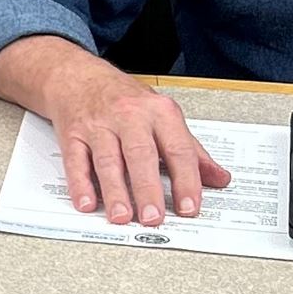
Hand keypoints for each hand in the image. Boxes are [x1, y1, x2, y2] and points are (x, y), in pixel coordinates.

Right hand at [0, 37, 228, 226]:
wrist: (77, 75)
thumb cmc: (124, 98)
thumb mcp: (162, 115)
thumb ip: (190, 150)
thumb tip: (219, 178)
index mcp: (158, 112)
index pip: (178, 149)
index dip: (186, 180)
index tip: (189, 207)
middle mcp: (129, 116)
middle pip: (141, 154)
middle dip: (147, 188)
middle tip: (154, 218)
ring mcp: (98, 124)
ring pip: (108, 159)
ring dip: (115, 190)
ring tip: (123, 217)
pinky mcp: (72, 133)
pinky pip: (76, 160)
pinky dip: (80, 183)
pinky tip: (86, 202)